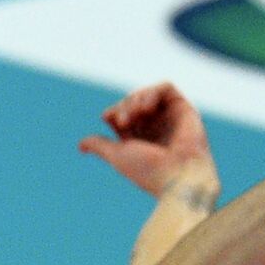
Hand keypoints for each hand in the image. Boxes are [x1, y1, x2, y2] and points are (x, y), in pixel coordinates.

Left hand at [79, 82, 219, 197]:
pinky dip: (153, 92)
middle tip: (123, 120)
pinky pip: (166, 89)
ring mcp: (169, 118)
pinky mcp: (184, 110)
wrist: (178, 176)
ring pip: (148, 94)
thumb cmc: (148, 170)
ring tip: (136, 112)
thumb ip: (100, 145)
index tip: (108, 118)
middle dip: (124, 106)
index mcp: (138, 140)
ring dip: (136, 99)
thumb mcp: (117, 156)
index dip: (113, 112)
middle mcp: (154, 129)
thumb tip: (81, 145)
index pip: (121, 115)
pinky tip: (147, 106)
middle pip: (132, 103)